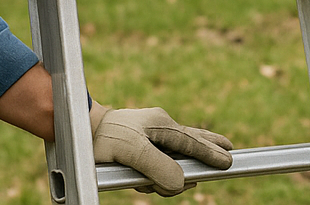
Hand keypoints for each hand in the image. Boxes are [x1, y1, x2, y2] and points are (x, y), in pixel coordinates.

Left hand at [90, 102, 233, 195]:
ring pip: (171, 158)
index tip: (229, 160)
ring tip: (149, 185)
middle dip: (208, 146)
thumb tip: (183, 182)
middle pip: (191, 140)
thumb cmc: (107, 137)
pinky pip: (156, 162)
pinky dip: (153, 176)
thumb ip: (160, 167)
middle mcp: (159, 128)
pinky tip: (143, 182)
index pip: (193, 143)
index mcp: (163, 124)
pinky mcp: (138, 145)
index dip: (211, 154)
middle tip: (228, 149)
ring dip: (165, 176)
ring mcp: (149, 135)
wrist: (80, 131)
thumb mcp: (134, 153)